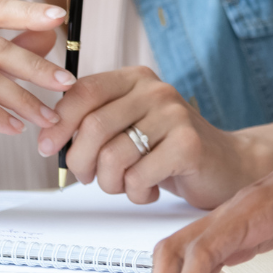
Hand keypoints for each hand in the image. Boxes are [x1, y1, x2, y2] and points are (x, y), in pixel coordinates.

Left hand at [38, 67, 263, 208]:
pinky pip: (138, 177)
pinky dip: (137, 193)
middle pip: (93, 127)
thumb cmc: (169, 148)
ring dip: (111, 184)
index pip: (83, 91)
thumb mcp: (130, 126)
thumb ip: (94, 121)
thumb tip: (49, 136)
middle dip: (82, 163)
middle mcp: (156, 91)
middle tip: (91, 177)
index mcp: (136, 80)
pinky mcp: (188, 144)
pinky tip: (150, 188)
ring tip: (128, 183)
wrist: (225, 163)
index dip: (58, 123)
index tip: (47, 147)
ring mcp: (175, 115)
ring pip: (113, 157)